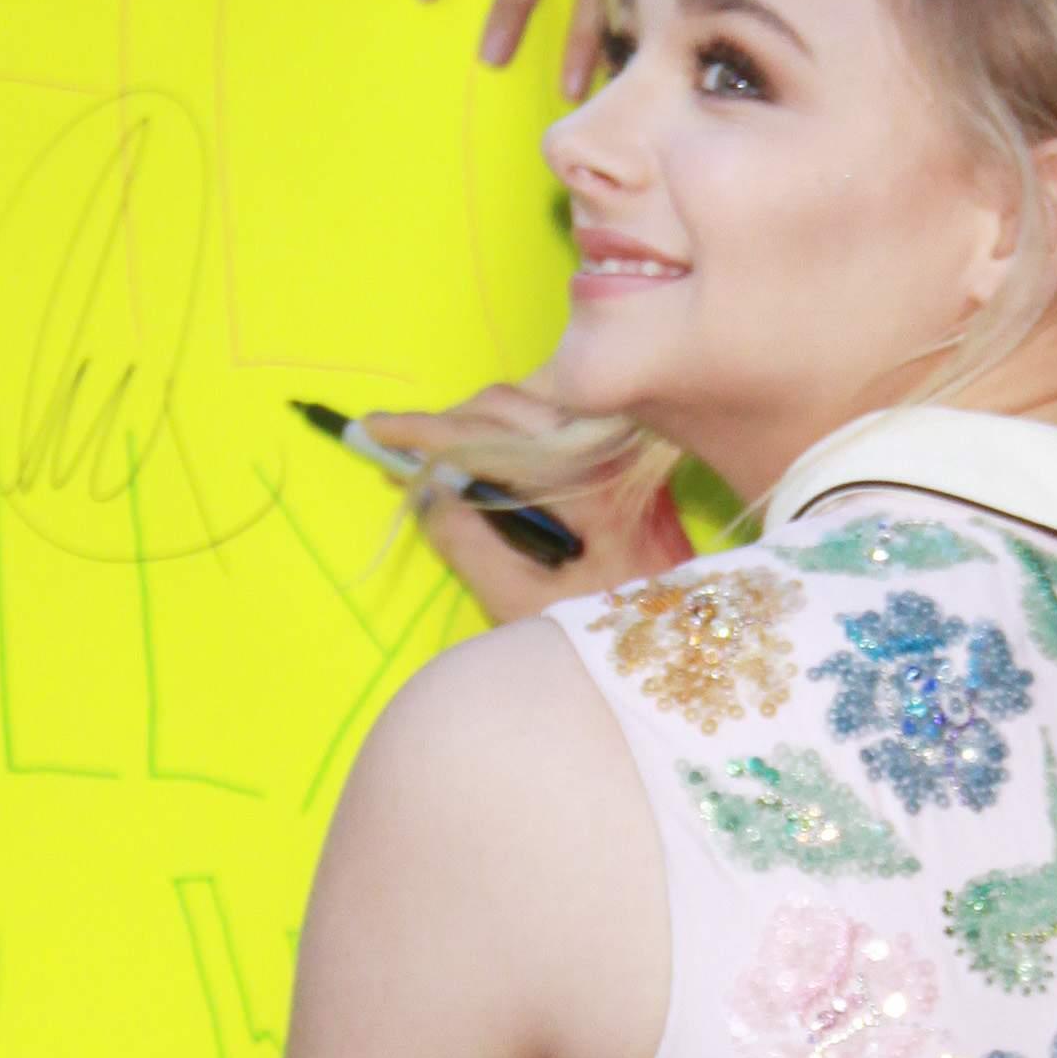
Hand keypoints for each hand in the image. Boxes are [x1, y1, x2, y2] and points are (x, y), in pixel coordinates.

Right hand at [365, 384, 690, 622]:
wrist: (682, 652)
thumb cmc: (606, 642)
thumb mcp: (523, 607)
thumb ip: (468, 546)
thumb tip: (426, 492)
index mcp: (588, 482)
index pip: (491, 432)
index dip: (425, 430)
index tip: (374, 429)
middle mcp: (608, 450)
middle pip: (509, 405)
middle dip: (447, 421)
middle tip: (395, 447)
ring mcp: (617, 451)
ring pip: (529, 409)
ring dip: (474, 426)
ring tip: (427, 456)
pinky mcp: (619, 461)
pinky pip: (550, 427)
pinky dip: (505, 436)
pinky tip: (476, 464)